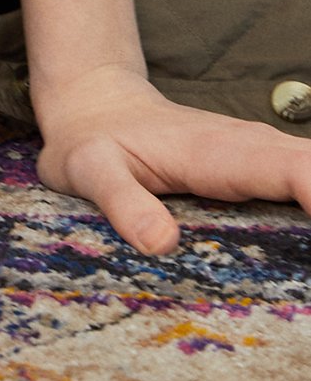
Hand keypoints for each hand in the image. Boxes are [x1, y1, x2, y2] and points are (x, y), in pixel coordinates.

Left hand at [34, 60, 310, 254]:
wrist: (96, 111)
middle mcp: (258, 154)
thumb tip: (161, 243)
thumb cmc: (93, 144)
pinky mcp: (269, 179)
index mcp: (225, 152)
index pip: (297, 171)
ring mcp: (268, 164)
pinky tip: (306, 269)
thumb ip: (123, 203)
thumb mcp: (90, 171)